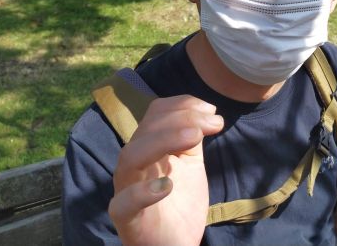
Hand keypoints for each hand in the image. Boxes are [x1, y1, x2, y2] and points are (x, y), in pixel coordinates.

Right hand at [108, 95, 223, 245]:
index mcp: (147, 147)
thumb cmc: (180, 202)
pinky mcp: (128, 219)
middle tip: (214, 123)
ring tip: (194, 137)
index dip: (182, 105)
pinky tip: (166, 185)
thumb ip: (191, 137)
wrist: (175, 243)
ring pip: (131, 157)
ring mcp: (126, 190)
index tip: (211, 110)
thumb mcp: (190, 163)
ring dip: (163, 140)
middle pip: (146, 130)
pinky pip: (123, 204)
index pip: (155, 114)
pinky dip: (142, 192)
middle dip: (182, 119)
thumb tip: (206, 111)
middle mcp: (133, 164)